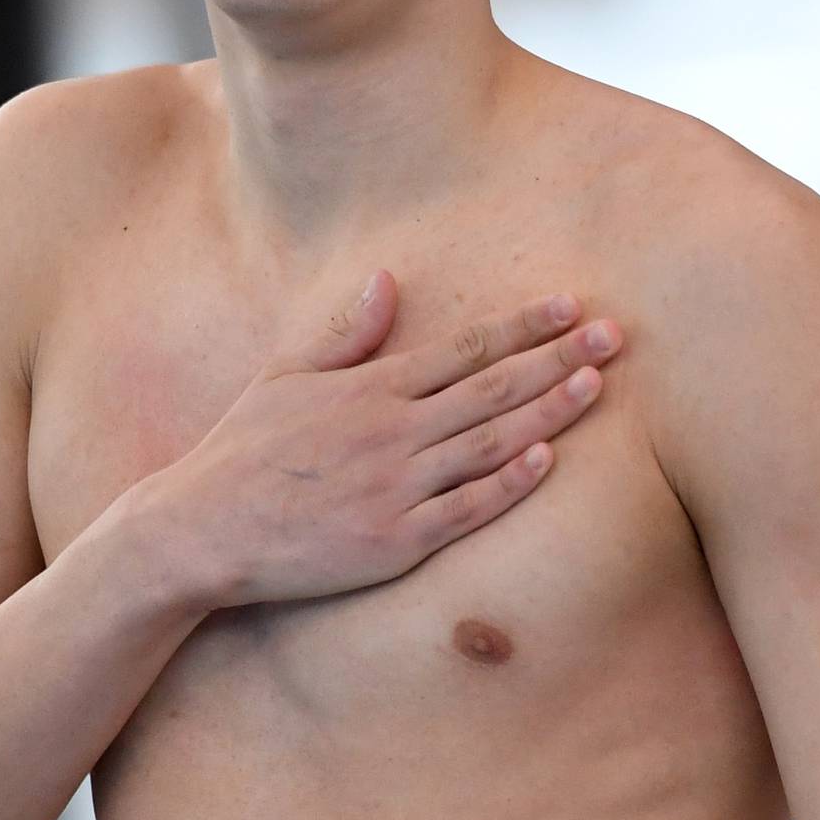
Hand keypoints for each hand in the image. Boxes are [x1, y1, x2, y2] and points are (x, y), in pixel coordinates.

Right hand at [148, 268, 622, 609]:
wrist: (203, 529)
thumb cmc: (243, 452)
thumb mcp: (285, 375)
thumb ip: (345, 332)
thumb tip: (389, 279)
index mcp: (370, 388)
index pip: (465, 348)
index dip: (523, 326)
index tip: (572, 306)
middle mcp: (392, 430)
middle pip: (493, 388)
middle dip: (559, 358)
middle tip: (616, 337)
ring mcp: (397, 487)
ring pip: (491, 443)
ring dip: (551, 412)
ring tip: (599, 386)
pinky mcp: (395, 541)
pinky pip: (467, 509)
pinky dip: (510, 482)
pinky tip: (549, 459)